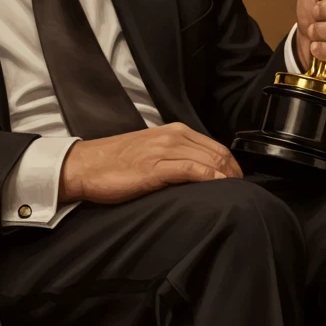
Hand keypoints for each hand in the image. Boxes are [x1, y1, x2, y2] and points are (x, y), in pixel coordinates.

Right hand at [58, 122, 243, 204]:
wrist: (85, 166)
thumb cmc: (114, 163)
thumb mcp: (150, 151)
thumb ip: (173, 155)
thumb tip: (196, 171)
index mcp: (173, 131)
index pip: (215, 146)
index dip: (231, 164)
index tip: (236, 181)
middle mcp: (172, 137)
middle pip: (217, 153)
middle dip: (233, 173)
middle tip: (240, 191)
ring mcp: (164, 151)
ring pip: (209, 160)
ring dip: (226, 178)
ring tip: (233, 194)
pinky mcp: (155, 168)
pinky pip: (192, 171)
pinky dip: (210, 179)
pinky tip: (219, 188)